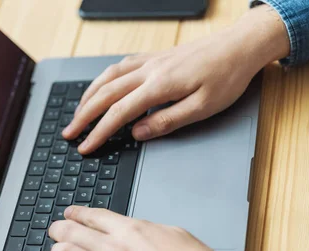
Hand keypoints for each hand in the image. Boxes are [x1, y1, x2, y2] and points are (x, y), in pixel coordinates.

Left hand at [48, 206, 258, 250]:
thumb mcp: (174, 234)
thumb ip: (147, 230)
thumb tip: (135, 231)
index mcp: (131, 230)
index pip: (92, 216)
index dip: (75, 213)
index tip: (69, 214)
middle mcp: (113, 249)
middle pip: (71, 232)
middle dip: (59, 229)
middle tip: (56, 231)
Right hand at [63, 5, 289, 153]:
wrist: (240, 45)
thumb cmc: (227, 77)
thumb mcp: (203, 107)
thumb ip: (167, 122)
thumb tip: (138, 134)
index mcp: (160, 86)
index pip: (119, 113)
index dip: (99, 133)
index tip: (86, 147)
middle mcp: (149, 71)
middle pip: (105, 94)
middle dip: (83, 116)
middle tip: (69, 133)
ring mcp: (149, 61)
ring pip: (107, 77)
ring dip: (88, 96)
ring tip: (77, 113)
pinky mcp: (154, 57)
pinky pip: (119, 66)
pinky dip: (103, 79)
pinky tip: (100, 87)